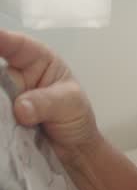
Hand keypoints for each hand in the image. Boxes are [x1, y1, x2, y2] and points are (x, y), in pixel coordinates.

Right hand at [0, 29, 99, 158]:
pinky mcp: (1, 118)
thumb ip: (47, 103)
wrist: (72, 150)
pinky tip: (4, 124)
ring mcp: (6, 98)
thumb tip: (22, 107)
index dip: (2, 39)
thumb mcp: (70, 105)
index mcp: (39, 61)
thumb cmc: (76, 117)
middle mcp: (16, 76)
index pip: (18, 45)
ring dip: (0, 103)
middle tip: (4, 92)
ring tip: (8, 110)